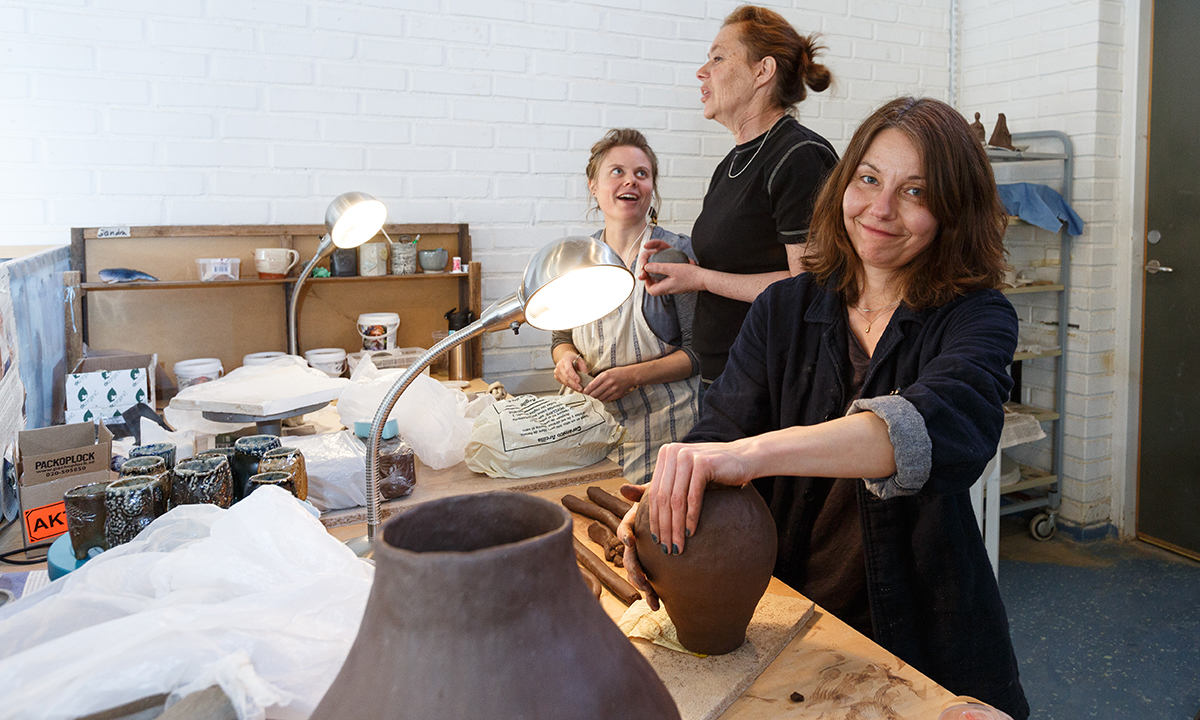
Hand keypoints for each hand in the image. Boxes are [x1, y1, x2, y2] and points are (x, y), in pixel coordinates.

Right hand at [554, 353, 587, 391]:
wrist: (565, 359)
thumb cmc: (572, 360)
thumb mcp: (580, 360)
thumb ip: (583, 367)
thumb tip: (585, 376)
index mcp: (565, 360)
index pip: (568, 369)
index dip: (573, 376)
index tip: (579, 381)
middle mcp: (559, 365)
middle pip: (566, 377)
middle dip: (574, 384)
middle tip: (580, 388)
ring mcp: (557, 371)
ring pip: (564, 381)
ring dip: (572, 386)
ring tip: (578, 389)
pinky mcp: (556, 376)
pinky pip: (563, 383)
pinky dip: (569, 386)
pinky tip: (574, 387)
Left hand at [582, 365, 639, 402]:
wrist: (631, 376)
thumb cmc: (617, 372)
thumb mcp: (607, 372)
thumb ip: (599, 378)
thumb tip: (589, 386)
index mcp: (605, 375)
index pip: (592, 385)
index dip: (586, 390)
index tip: (582, 393)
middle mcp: (609, 383)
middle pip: (595, 393)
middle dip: (589, 396)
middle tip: (584, 398)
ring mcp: (613, 390)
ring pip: (600, 397)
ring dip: (594, 399)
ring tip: (590, 400)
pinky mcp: (617, 395)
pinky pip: (606, 400)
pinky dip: (601, 400)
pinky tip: (598, 400)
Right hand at [616, 484, 657, 610]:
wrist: (680, 509)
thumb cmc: (667, 498)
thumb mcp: (657, 493)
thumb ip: (642, 492)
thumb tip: (624, 487)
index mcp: (634, 522)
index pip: (624, 528)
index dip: (624, 535)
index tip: (630, 541)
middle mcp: (635, 541)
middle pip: (629, 558)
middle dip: (634, 572)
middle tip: (643, 582)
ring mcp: (643, 555)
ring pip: (637, 574)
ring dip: (642, 588)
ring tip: (651, 599)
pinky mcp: (653, 566)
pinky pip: (650, 582)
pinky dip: (652, 594)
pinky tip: (657, 605)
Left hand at [637, 240, 702, 296]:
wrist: (704, 279)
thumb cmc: (690, 275)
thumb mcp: (672, 268)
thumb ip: (658, 268)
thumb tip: (646, 267)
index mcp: (666, 288)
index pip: (651, 291)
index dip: (647, 283)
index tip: (647, 274)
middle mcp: (670, 290)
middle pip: (655, 288)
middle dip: (651, 280)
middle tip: (651, 270)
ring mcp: (675, 289)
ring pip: (662, 285)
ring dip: (658, 278)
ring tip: (659, 268)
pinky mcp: (679, 286)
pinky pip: (669, 283)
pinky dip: (666, 277)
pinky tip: (669, 269)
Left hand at [645, 441, 755, 555]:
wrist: (744, 458)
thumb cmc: (714, 471)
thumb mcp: (683, 476)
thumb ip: (657, 485)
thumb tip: (621, 491)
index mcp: (665, 455)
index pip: (654, 494)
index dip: (654, 520)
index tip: (656, 542)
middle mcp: (672, 452)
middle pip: (663, 498)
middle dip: (664, 527)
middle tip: (667, 549)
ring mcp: (686, 456)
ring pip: (676, 500)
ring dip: (676, 527)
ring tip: (677, 546)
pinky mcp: (702, 463)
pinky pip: (693, 497)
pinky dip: (691, 517)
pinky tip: (690, 533)